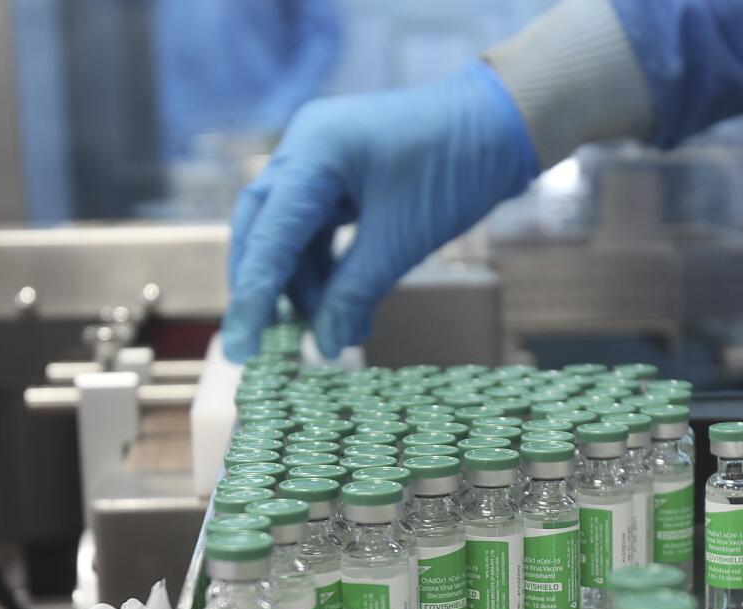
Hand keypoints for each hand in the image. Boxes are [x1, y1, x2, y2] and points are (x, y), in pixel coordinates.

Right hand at [222, 62, 537, 360]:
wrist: (500, 126)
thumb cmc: (455, 171)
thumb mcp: (401, 240)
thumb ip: (354, 292)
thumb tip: (325, 346)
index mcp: (313, 152)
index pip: (268, 234)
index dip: (253, 296)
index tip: (242, 348)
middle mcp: (305, 148)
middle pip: (263, 230)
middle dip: (267, 288)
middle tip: (265, 344)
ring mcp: (321, 159)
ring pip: (291, 234)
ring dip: (306, 285)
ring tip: (330, 331)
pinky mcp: (342, 175)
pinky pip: (319, 228)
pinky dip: (329, 269)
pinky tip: (344, 308)